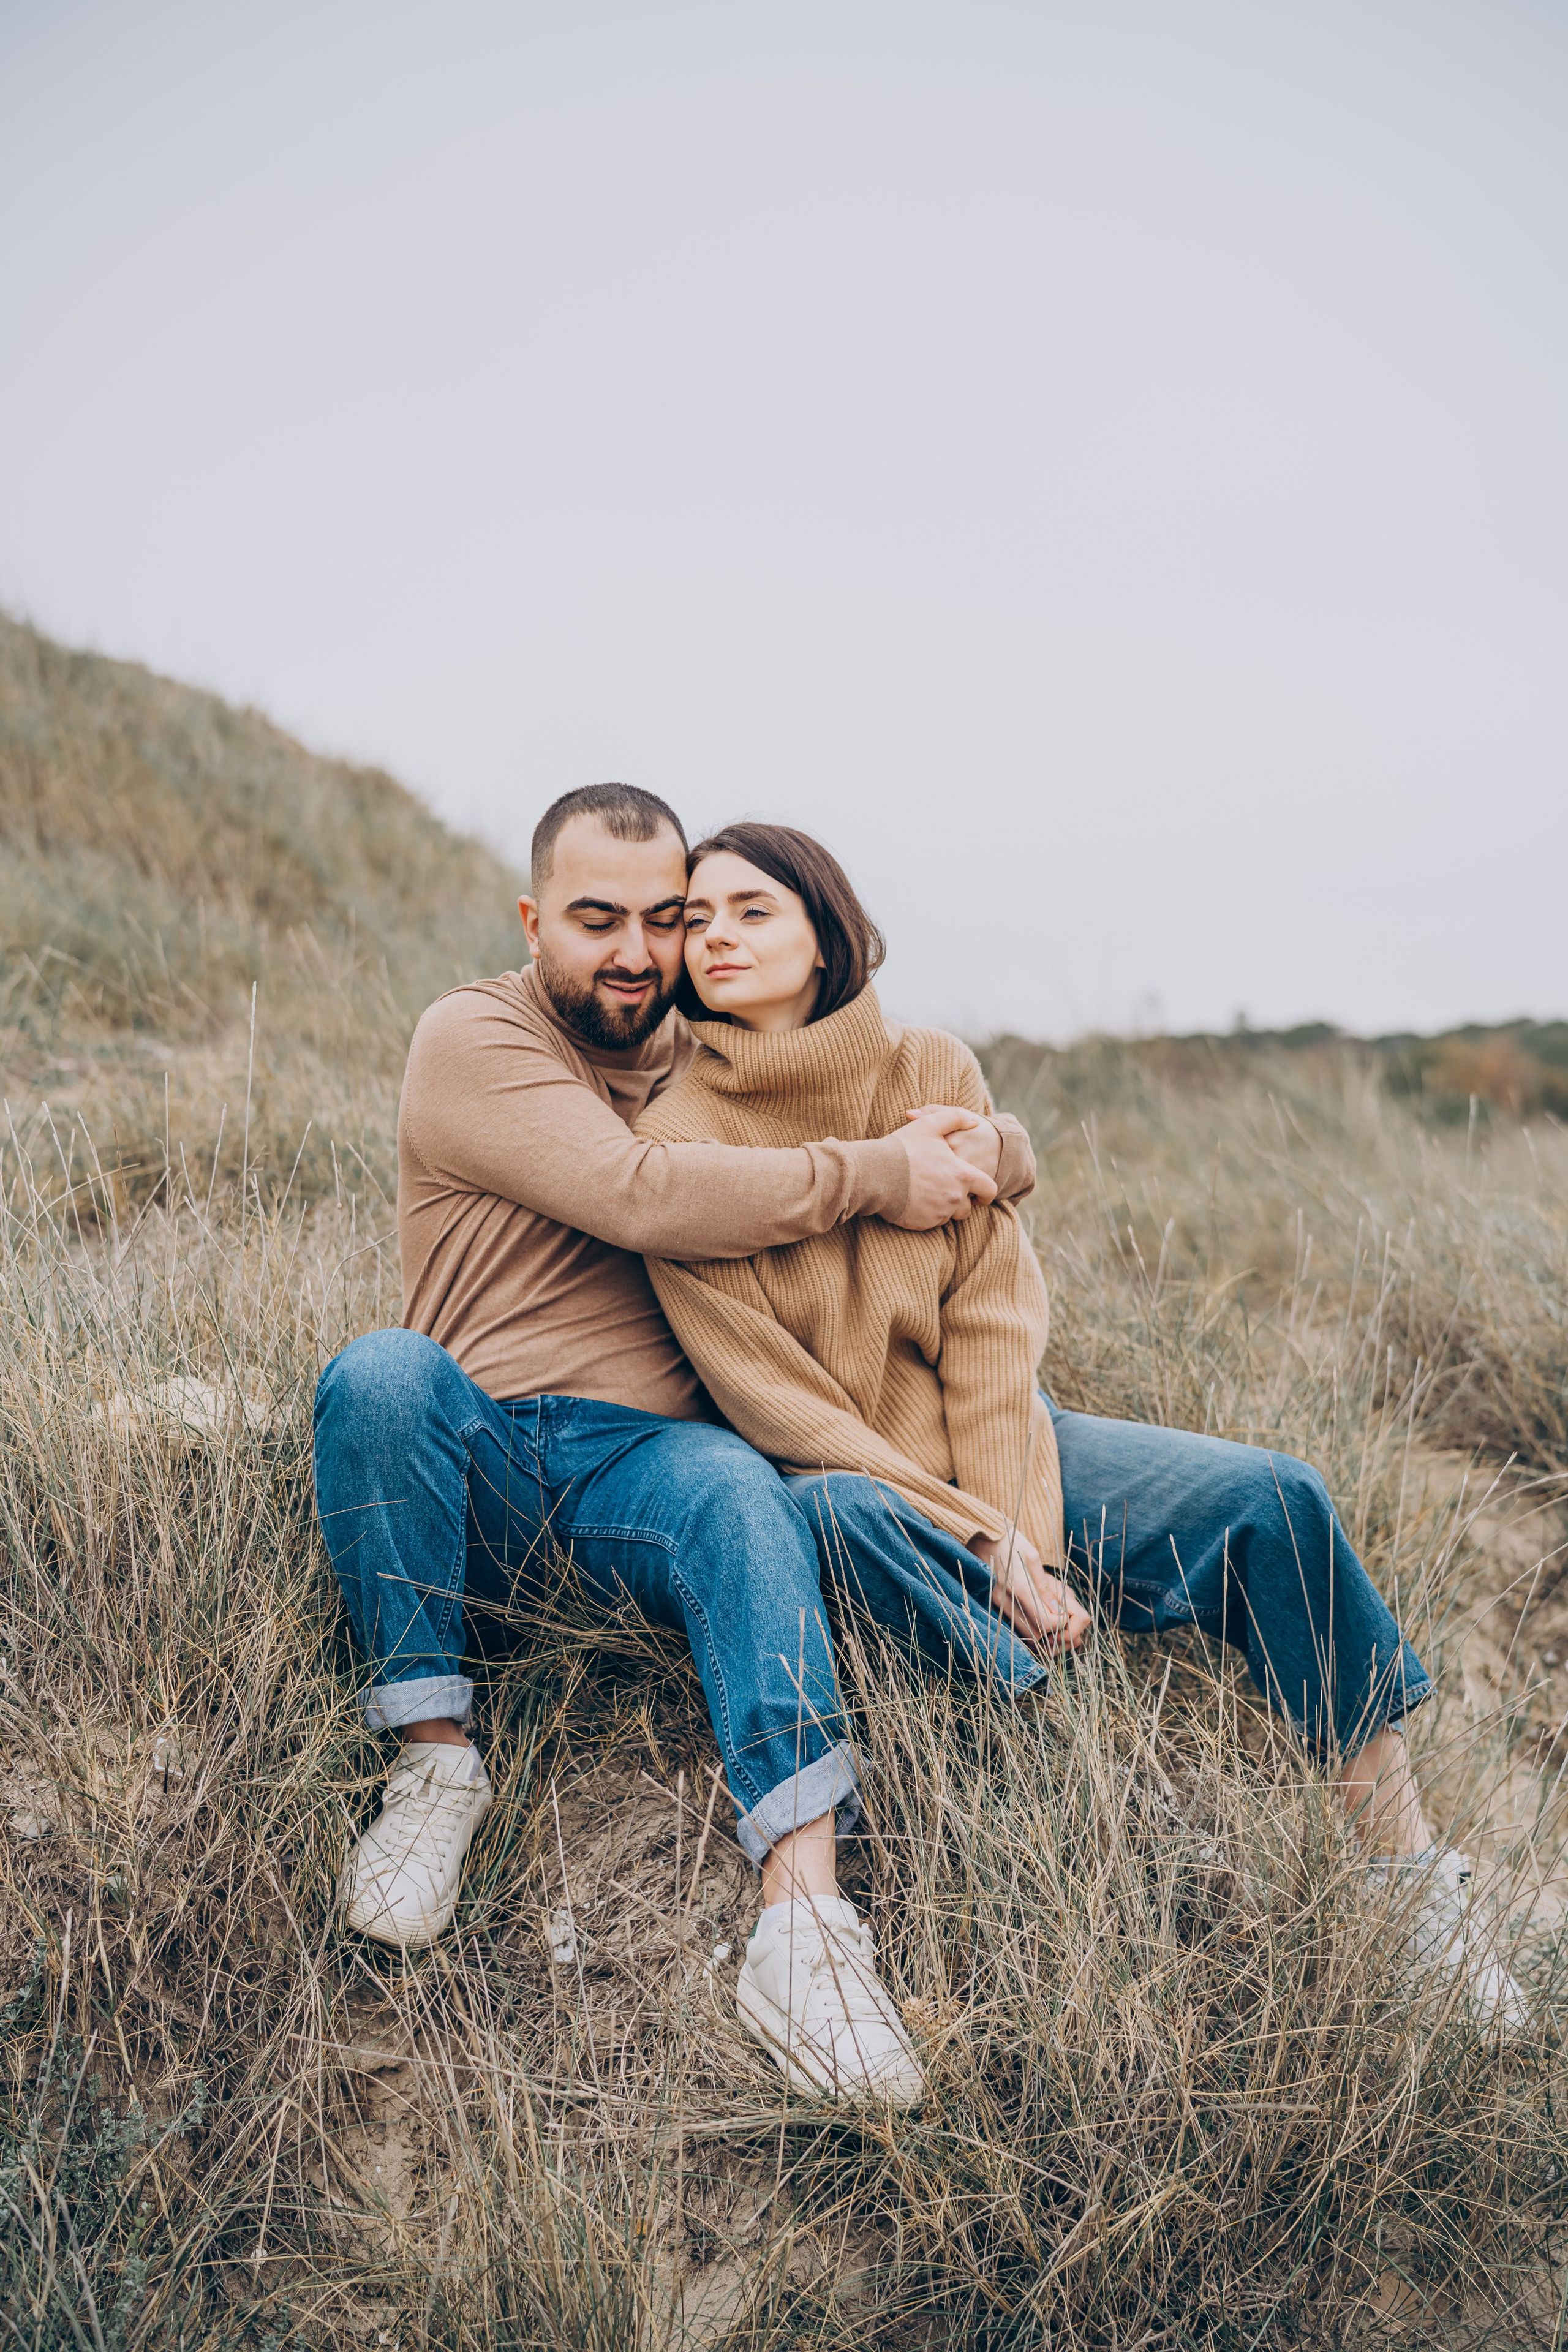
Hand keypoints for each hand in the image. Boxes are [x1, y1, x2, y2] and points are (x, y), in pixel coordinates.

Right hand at [889, 1108, 999, 1228]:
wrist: (875, 1174)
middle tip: (944, 1189)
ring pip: (949, 1216)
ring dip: (943, 1207)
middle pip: (967, 1207)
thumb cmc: (903, 1148)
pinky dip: (927, 1214)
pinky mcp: (923, 1224)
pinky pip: (932, 1223)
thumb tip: (974, 1121)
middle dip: (960, 1201)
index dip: (986, 1193)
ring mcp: (939, 1213)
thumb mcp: (930, 1125)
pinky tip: (915, 1200)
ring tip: (927, 1192)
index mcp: (962, 1175)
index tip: (980, 1194)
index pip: (988, 1190)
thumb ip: (956, 1118)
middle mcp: (954, 1197)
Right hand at [968, 1528, 1090, 1653]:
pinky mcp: (995, 1604)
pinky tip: (1037, 1615)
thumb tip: (1057, 1610)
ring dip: (1040, 1631)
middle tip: (1060, 1619)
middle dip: (1051, 1631)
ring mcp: (999, 1603)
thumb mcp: (1033, 1559)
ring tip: (1050, 1617)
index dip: (1058, 1623)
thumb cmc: (1014, 1545)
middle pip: (1034, 1632)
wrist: (987, 1540)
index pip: (1043, 1620)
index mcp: (1019, 1587)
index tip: (1065, 1615)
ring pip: (1024, 1633)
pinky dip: (1029, 1625)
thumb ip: (1044, 1587)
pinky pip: (1015, 1624)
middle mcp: (1006, 1599)